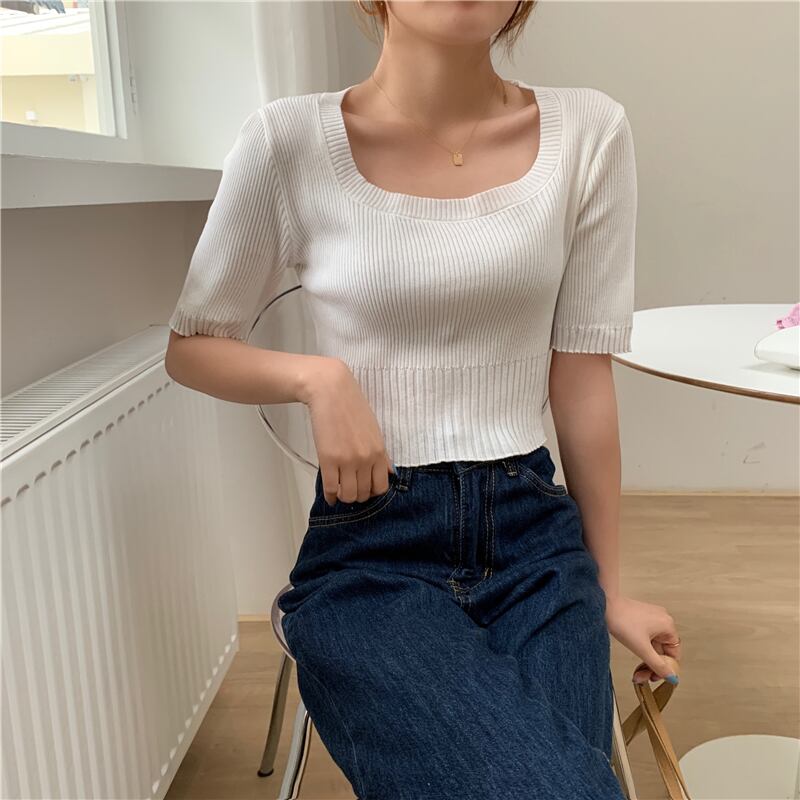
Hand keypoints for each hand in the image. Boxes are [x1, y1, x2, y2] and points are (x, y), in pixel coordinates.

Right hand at [301, 358, 394, 506]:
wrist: (331, 391)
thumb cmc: (351, 406)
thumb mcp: (374, 431)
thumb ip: (381, 454)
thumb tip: (388, 472)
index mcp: (379, 452)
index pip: (381, 487)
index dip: (373, 492)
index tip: (366, 491)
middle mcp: (366, 459)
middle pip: (364, 493)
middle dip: (357, 496)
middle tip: (350, 491)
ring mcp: (347, 461)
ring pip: (348, 495)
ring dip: (344, 497)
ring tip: (340, 492)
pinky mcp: (328, 460)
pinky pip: (330, 488)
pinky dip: (330, 495)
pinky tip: (330, 494)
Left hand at [604, 594, 681, 684]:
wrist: (604, 605)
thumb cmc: (622, 621)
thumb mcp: (642, 649)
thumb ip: (658, 665)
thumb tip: (672, 677)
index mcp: (668, 625)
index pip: (674, 654)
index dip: (665, 669)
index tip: (654, 677)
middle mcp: (663, 620)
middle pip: (663, 651)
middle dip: (652, 666)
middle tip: (642, 677)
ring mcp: (652, 619)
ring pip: (653, 646)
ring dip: (646, 659)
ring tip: (636, 672)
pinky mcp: (641, 618)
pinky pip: (647, 638)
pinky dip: (642, 649)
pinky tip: (634, 657)